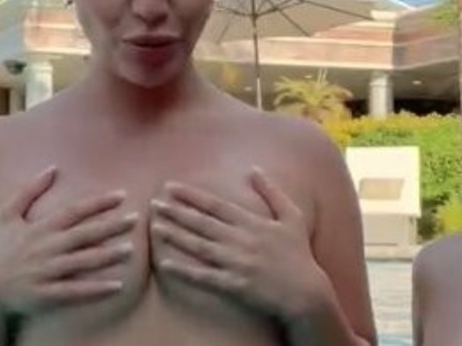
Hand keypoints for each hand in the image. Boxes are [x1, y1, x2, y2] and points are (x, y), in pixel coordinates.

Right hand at [0, 166, 137, 319]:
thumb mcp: (7, 214)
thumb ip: (29, 190)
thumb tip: (52, 168)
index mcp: (41, 228)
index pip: (75, 211)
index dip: (98, 203)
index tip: (121, 195)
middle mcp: (47, 248)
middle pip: (84, 234)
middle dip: (111, 226)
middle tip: (136, 219)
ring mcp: (47, 272)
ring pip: (83, 262)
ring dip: (108, 256)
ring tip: (132, 250)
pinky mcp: (46, 295)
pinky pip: (75, 291)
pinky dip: (96, 289)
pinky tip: (117, 286)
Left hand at [149, 167, 328, 324]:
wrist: (308, 293)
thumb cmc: (299, 253)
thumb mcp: (291, 215)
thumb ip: (271, 191)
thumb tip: (254, 168)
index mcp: (251, 222)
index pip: (214, 205)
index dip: (191, 195)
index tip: (170, 187)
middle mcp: (240, 240)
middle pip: (202, 223)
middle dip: (176, 212)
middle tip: (153, 204)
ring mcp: (236, 263)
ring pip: (199, 247)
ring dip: (176, 236)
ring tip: (155, 227)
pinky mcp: (235, 285)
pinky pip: (205, 277)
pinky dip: (185, 270)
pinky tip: (167, 264)